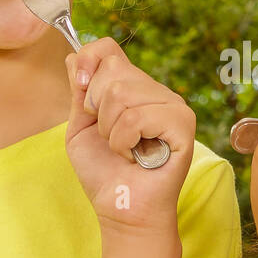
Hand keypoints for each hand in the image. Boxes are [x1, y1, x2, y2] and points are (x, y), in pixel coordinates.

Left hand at [65, 38, 195, 234]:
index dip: (89, 60)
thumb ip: (80, 92)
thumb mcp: (81, 127)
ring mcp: (173, 106)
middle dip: (97, 109)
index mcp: (133, 88)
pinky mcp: (182, 124)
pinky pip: (137, 117)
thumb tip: (75, 56)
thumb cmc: (105, 172)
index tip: (81, 89)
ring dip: (111, 131)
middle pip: (113, 70)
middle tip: (111, 137)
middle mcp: (156, 92)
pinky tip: (137, 156)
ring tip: (125, 149)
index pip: (109, 48)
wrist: (121, 208)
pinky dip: (125, 142)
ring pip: (122, 93)